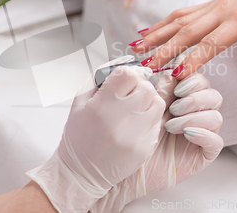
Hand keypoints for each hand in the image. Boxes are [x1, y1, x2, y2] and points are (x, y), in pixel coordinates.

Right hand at [25, 55, 164, 212]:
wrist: (81, 174)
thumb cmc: (78, 137)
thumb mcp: (79, 102)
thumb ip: (100, 78)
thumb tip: (123, 62)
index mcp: (101, 105)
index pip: (128, 74)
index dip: (128, 72)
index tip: (126, 78)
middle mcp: (120, 119)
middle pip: (146, 87)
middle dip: (139, 86)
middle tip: (129, 94)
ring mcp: (135, 135)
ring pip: (157, 102)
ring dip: (148, 101)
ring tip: (134, 109)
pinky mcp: (145, 148)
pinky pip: (157, 123)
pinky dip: (149, 119)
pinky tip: (134, 125)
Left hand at [91, 56, 223, 212]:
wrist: (117, 169)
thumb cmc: (123, 138)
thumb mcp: (135, 108)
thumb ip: (153, 88)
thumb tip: (166, 67)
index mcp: (175, 98)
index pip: (196, 78)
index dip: (190, 74)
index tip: (175, 76)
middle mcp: (190, 113)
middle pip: (211, 93)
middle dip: (194, 94)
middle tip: (173, 103)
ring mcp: (198, 133)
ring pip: (216, 114)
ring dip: (194, 115)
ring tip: (170, 124)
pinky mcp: (201, 154)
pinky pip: (217, 141)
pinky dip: (204, 134)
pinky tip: (186, 134)